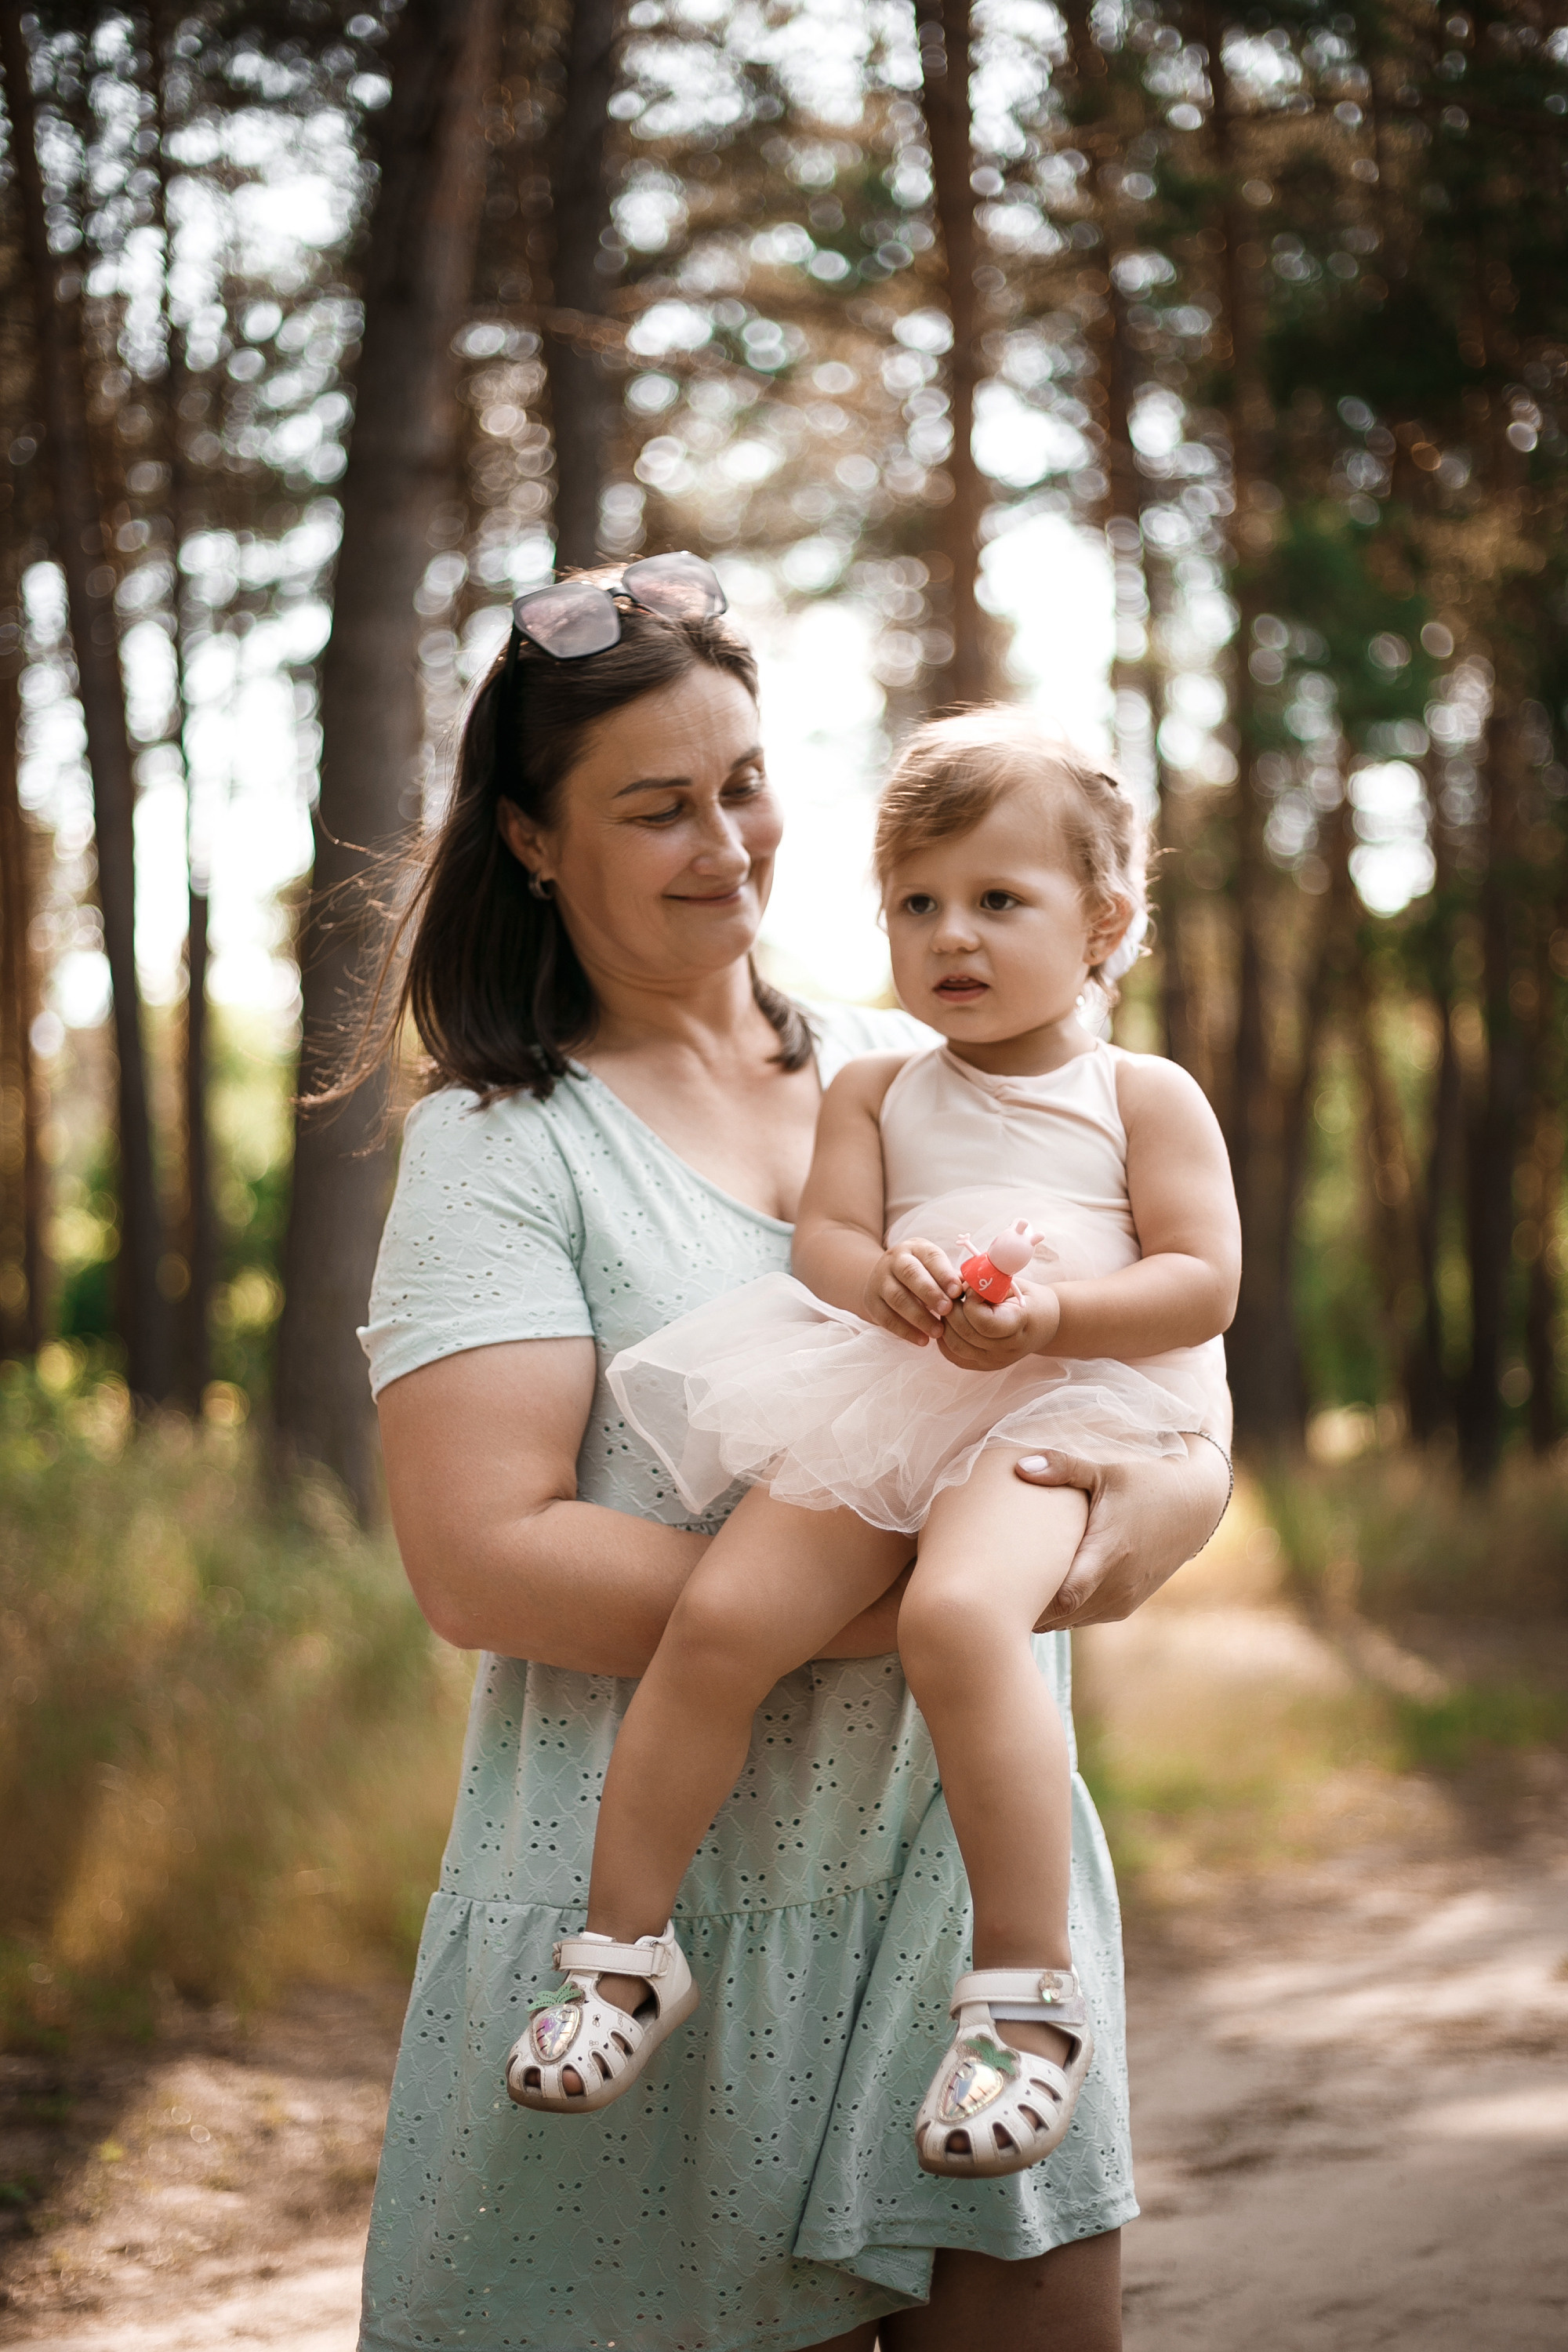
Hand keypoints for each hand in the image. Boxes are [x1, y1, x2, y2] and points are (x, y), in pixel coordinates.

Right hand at [863, 1237, 962, 1346]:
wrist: (883, 1279)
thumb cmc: (922, 1275)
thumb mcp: (934, 1269)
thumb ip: (952, 1279)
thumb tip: (974, 1291)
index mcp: (916, 1248)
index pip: (931, 1257)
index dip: (944, 1274)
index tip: (957, 1292)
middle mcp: (895, 1260)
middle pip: (911, 1274)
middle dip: (930, 1293)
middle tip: (947, 1311)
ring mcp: (880, 1280)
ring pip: (897, 1297)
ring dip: (919, 1316)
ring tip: (938, 1331)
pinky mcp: (871, 1301)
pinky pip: (886, 1318)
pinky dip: (905, 1331)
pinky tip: (922, 1340)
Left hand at [938, 1278, 1060, 1371]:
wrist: (1042, 1324)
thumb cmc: (1027, 1299)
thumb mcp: (1013, 1284)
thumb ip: (986, 1283)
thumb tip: (955, 1281)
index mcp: (1020, 1325)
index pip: (985, 1322)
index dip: (971, 1302)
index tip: (971, 1288)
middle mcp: (1007, 1350)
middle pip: (965, 1333)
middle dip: (952, 1309)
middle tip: (954, 1293)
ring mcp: (994, 1361)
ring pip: (954, 1345)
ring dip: (946, 1322)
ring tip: (952, 1305)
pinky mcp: (982, 1366)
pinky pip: (952, 1354)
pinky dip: (944, 1336)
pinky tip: (949, 1321)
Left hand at [1014, 1437, 1230, 1626]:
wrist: (1195, 1506)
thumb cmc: (1147, 1483)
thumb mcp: (1107, 1470)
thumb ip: (1063, 1467)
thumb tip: (1019, 1466)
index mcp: (1109, 1552)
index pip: (1065, 1595)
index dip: (1031, 1601)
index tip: (997, 1592)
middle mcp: (1118, 1584)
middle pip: (1060, 1615)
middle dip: (1026, 1610)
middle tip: (986, 1599)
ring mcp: (1123, 1599)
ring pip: (1070, 1621)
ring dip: (1042, 1614)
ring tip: (1004, 1599)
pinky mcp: (1126, 1606)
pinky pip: (1084, 1619)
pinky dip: (1061, 1613)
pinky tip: (1036, 1597)